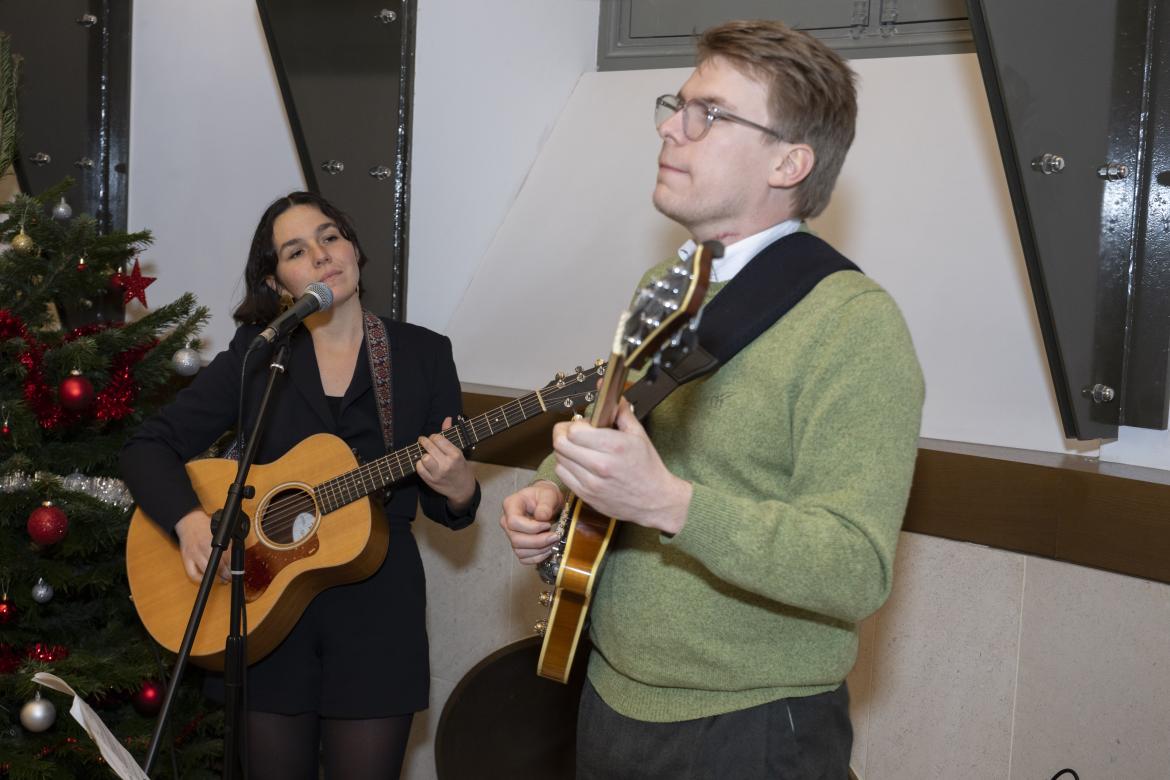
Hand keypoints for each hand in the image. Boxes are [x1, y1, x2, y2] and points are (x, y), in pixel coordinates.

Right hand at [174, 509, 229, 583]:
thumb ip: (228, 542)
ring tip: (223, 580)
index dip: (232, 565)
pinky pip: (193, 574)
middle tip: (231, 577)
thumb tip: (237, 555)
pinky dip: (200, 580)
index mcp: (214, 540)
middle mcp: (203, 548)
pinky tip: (208, 579)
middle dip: (226, 574)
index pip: (226, 556)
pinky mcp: (186, 559)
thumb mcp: (219, 531)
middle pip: (218, 565)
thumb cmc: (205, 526)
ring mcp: (194, 554)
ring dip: (216, 578)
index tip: (236, 570)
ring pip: (207, 571)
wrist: (189, 522)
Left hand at [416, 417, 476, 512]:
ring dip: (423, 454)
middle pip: (429, 447)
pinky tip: (424, 463)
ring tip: (426, 453)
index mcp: (456, 454)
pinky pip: (419, 469)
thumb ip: (450, 434)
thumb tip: (447, 418)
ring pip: (424, 458)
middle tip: (423, 441)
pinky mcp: (431, 481)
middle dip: (424, 441)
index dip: (433, 436)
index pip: (438, 439)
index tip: (432, 437)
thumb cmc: (460, 467)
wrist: (462, 488)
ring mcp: (438, 474)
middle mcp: (447, 464)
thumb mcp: (459, 451)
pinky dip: (419, 464)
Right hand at [499, 480, 563, 564]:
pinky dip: (538, 557)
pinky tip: (548, 549)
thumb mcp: (549, 494)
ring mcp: (511, 534)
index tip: (547, 524)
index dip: (531, 527)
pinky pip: (524, 558)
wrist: (546, 502)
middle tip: (554, 536)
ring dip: (540, 550)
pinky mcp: (518, 545)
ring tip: (553, 541)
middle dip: (538, 541)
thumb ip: (546, 504)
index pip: (513, 522)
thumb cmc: (545, 496)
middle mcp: (507, 521)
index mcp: (511, 505)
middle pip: (516, 539)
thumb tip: (541, 518)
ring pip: (520, 551)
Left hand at [553, 401, 691, 533]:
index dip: (576, 424)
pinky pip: (562, 474)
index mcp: (614, 446)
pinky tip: (580, 464)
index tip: (585, 426)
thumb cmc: (647, 467)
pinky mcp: (585, 495)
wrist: (655, 500)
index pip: (574, 430)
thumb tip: (610, 391)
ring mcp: (591, 482)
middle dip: (565, 434)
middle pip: (561, 443)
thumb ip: (620, 411)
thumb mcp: (638, 434)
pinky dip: (566, 465)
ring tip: (580, 449)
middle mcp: (600, 465)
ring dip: (565, 450)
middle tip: (575, 434)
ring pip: (559, 458)